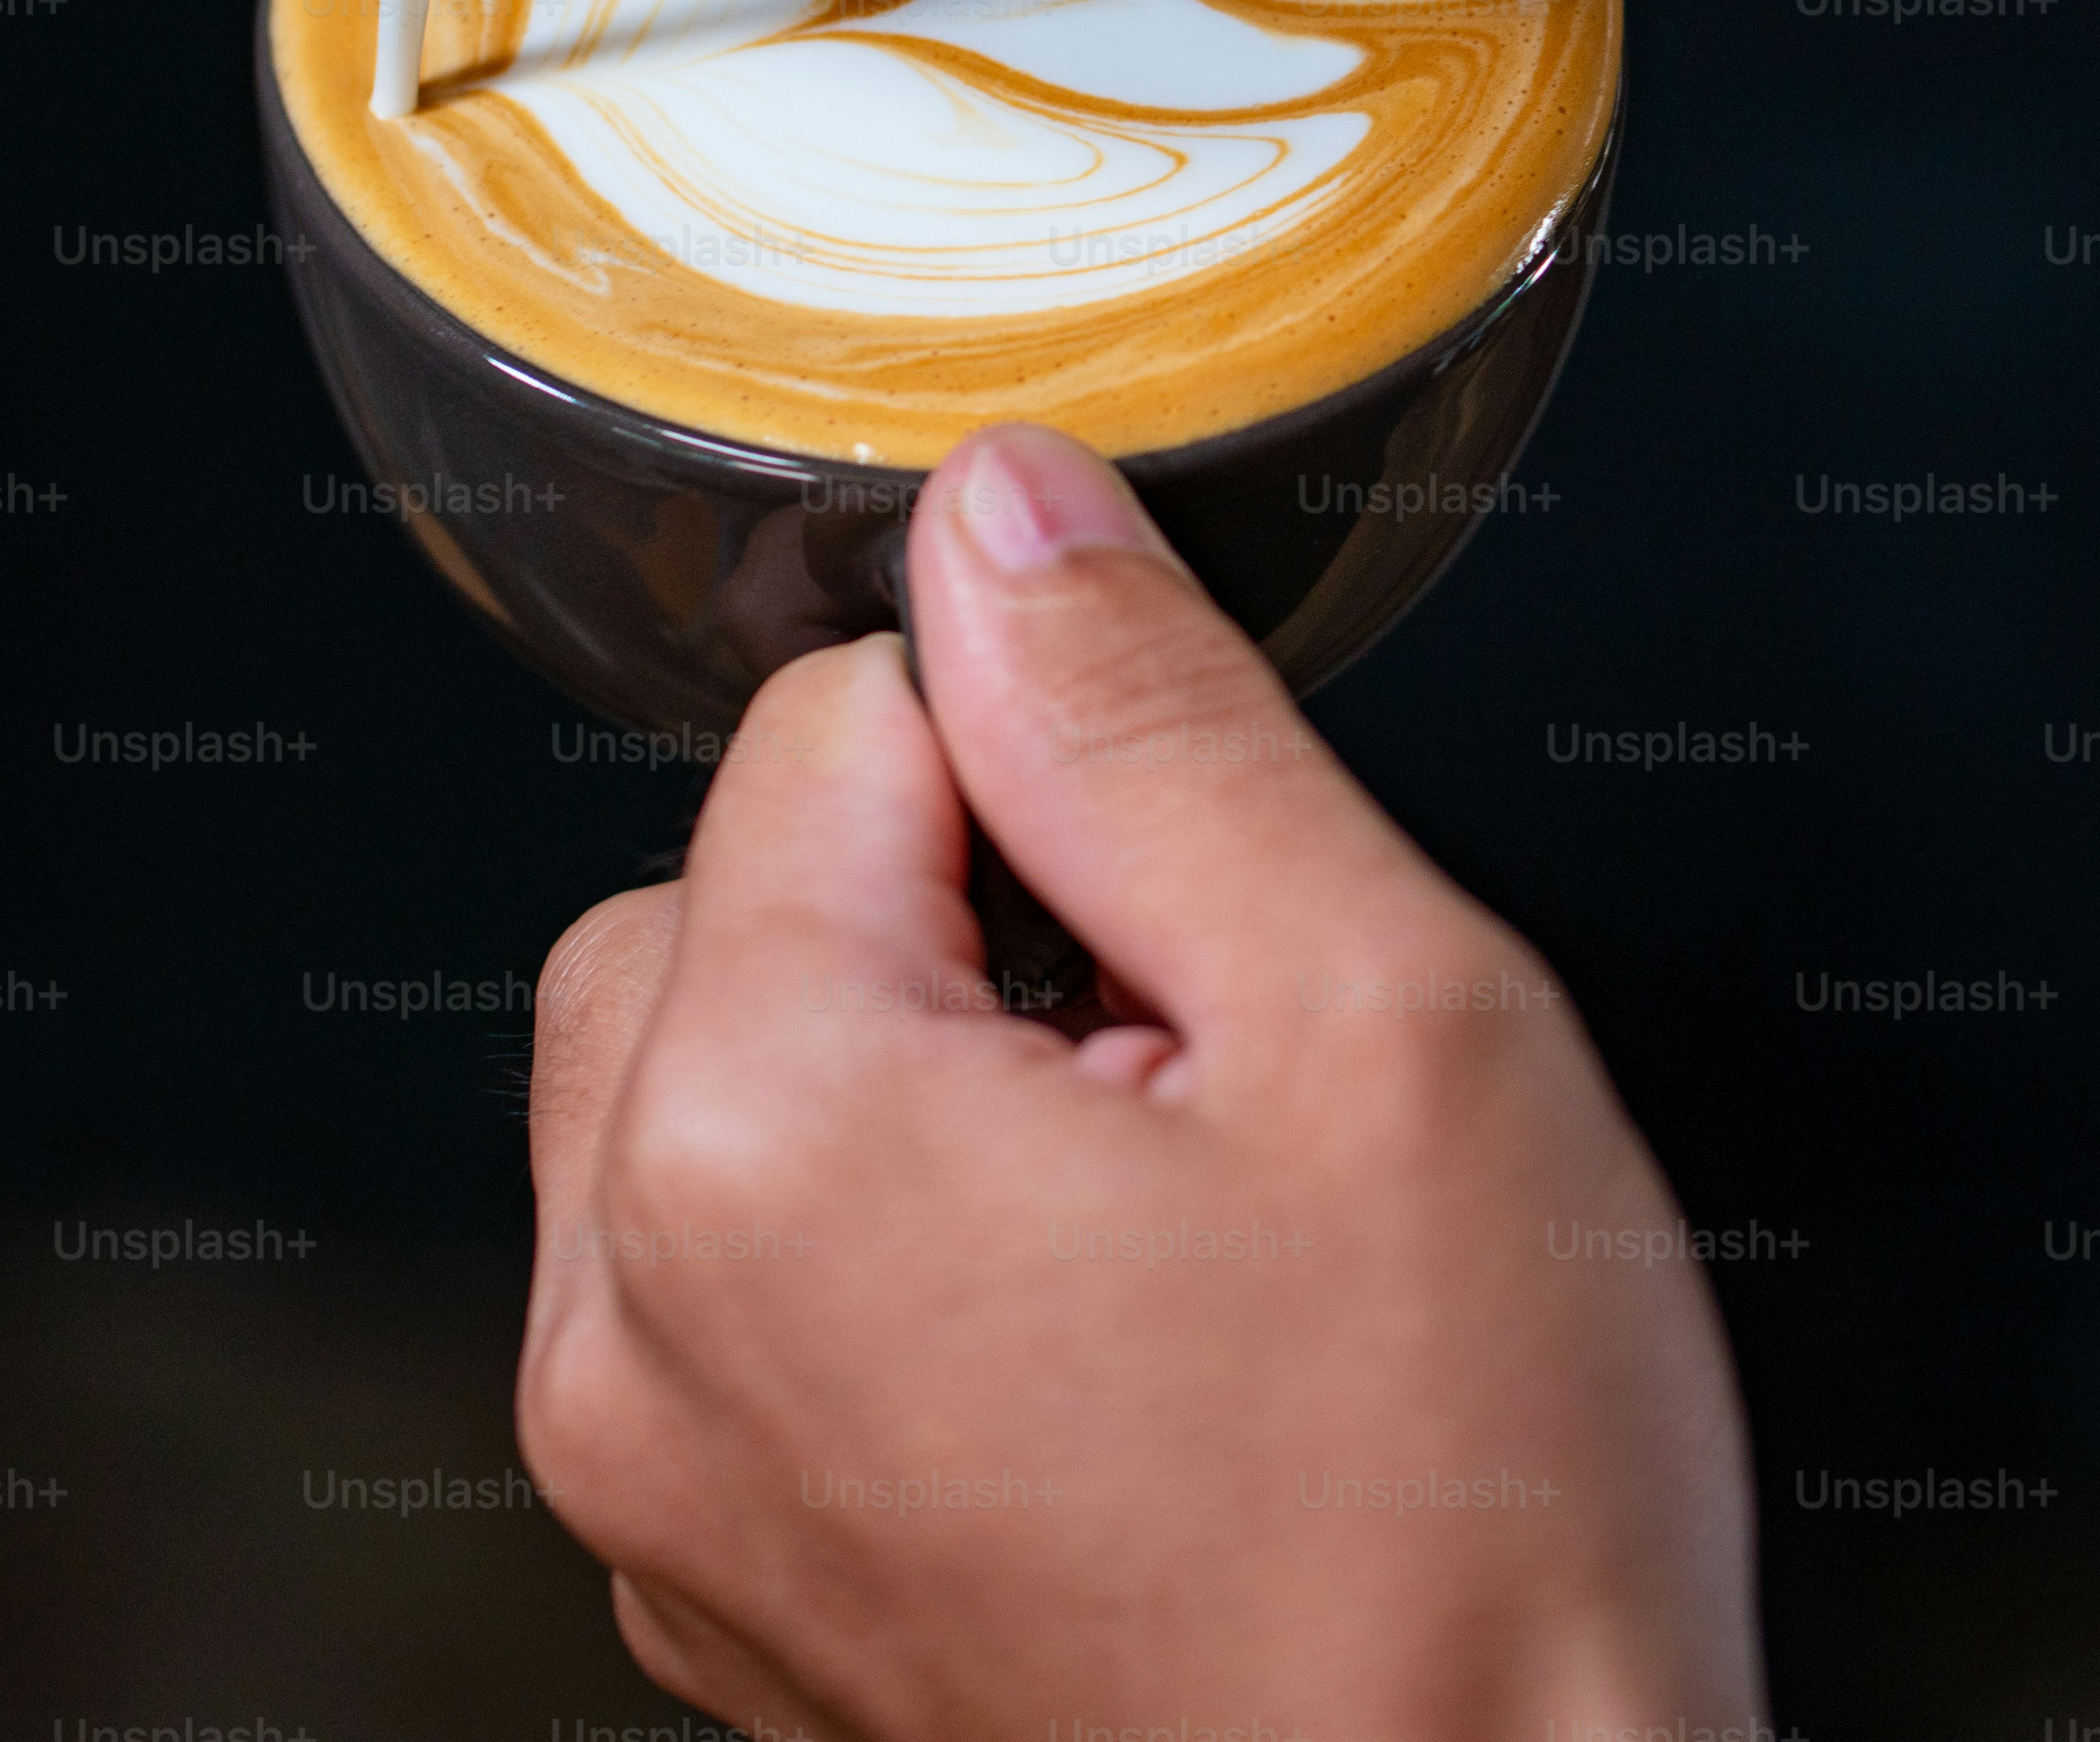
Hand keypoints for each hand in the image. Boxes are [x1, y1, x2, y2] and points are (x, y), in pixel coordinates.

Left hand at [516, 422, 1761, 1740]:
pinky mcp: (720, 1589)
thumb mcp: (1384, 1018)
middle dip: (954, 913)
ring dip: (907, 1078)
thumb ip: (1150, 725)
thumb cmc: (1473, 1524)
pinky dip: (881, 1260)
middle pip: (722, 897)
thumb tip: (1004, 510)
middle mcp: (627, 1322)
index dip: (1071, 778)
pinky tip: (1099, 1352)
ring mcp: (657, 1486)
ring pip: (709, 1088)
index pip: (833, 719)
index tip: (1219, 938)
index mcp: (760, 1136)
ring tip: (1156, 1226)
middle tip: (1202, 1078)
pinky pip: (727, 1297)